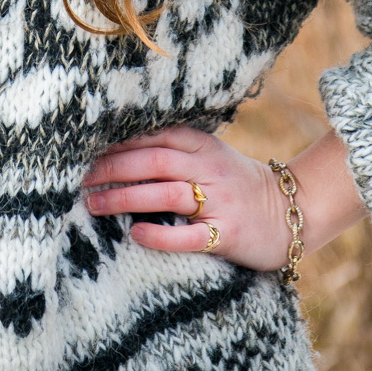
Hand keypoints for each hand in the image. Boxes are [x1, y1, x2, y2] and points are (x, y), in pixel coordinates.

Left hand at [81, 123, 367, 270]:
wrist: (291, 213)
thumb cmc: (237, 185)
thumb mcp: (210, 158)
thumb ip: (175, 151)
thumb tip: (118, 151)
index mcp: (204, 145)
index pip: (156, 135)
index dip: (120, 141)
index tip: (86, 149)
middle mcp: (210, 168)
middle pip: (155, 161)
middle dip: (114, 168)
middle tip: (81, 178)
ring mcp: (220, 201)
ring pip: (167, 193)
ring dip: (126, 198)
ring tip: (94, 204)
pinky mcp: (228, 234)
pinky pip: (190, 235)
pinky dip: (161, 235)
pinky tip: (136, 235)